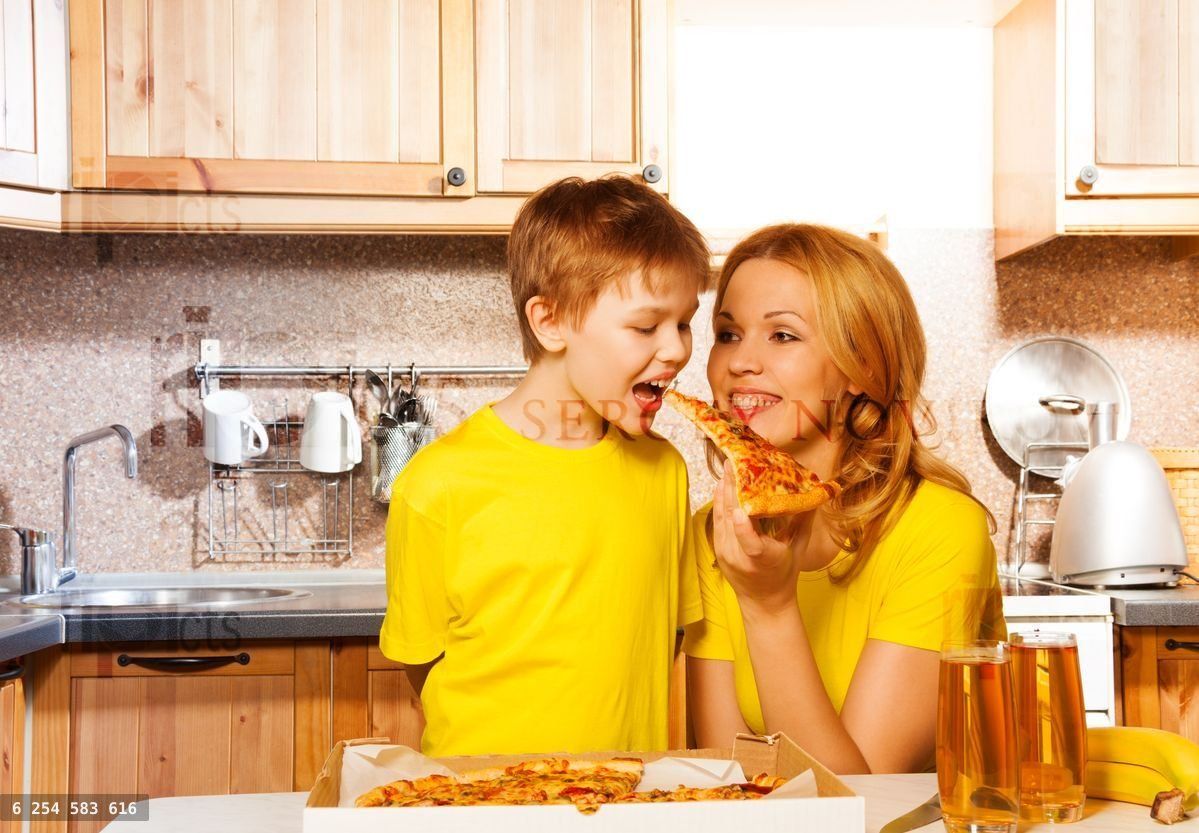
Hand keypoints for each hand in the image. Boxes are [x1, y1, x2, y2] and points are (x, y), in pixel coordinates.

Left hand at [711, 460, 814, 615]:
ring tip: (727, 466)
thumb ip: (804, 523)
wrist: (763, 602)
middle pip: (731, 520)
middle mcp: (739, 556)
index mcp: (762, 559)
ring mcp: (725, 552)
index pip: (750, 543)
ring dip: (723, 490)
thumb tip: (816, 495)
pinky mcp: (717, 548)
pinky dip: (720, 501)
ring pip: (721, 516)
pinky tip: (723, 484)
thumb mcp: (798, 550)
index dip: (743, 526)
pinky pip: (717, 520)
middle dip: (732, 488)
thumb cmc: (785, 575)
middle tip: (734, 462)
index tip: (741, 508)